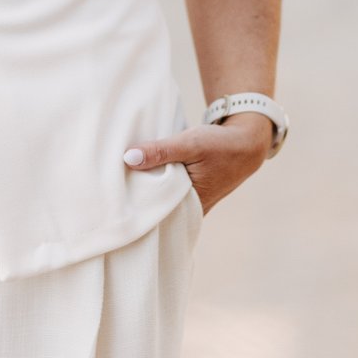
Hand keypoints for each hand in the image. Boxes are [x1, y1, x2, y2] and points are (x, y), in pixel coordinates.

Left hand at [122, 111, 271, 214]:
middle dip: (137, 200)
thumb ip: (161, 151)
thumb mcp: (190, 144)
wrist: (247, 142)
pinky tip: (139, 175)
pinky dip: (156, 183)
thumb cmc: (221, 145)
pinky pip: (168, 191)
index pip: (156, 215)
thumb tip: (128, 158)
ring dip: (146, 190)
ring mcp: (191, 201)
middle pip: (157, 209)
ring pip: (162, 199)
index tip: (113, 201)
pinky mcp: (190, 191)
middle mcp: (191, 209)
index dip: (135, 208)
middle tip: (110, 193)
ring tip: (119, 184)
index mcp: (192, 205)